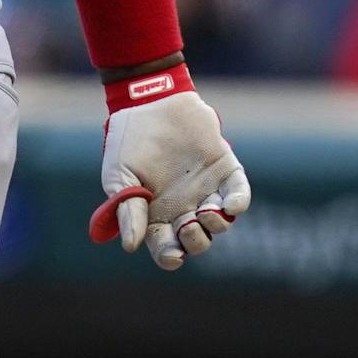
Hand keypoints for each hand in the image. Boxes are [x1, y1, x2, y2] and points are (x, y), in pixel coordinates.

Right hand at [94, 86, 251, 269]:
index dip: (171, 256)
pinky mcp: (226, 172)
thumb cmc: (128, 140)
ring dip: (215, 225)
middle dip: (195, 241)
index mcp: (156, 211)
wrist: (149, 102)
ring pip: (220, 223)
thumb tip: (130, 246)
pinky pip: (239, 195)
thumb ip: (126, 209)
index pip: (166, 246)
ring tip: (205, 213)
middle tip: (187, 225)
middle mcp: (183, 206)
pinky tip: (228, 205)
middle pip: (197, 240)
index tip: (173, 256)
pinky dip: (237, 204)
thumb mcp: (118, 175)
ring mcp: (206, 190)